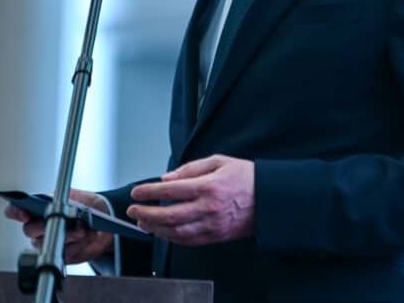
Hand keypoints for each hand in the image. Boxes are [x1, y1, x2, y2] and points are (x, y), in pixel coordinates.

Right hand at [4, 189, 113, 263]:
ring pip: (46, 243)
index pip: (16, 210)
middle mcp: (38, 226)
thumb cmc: (85, 205)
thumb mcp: (77, 197)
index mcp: (38, 208)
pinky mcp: (60, 255)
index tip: (24, 213)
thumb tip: (64, 209)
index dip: (15, 212)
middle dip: (44, 225)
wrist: (101, 219)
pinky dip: (77, 246)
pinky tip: (86, 236)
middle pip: (29, 230)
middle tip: (60, 221)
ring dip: (66, 236)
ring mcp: (48, 242)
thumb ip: (66, 202)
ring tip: (81, 230)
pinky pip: (63, 254)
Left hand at [127, 154, 253, 245]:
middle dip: (146, 213)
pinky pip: (189, 241)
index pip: (170, 190)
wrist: (270, 198)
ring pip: (176, 232)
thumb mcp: (219, 161)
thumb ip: (190, 169)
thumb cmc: (246, 177)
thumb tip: (167, 178)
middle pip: (169, 215)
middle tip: (133, 209)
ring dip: (155, 228)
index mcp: (208, 186)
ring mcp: (212, 225)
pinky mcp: (216, 236)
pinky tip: (163, 232)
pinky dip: (172, 238)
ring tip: (143, 222)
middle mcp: (208, 208)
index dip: (149, 192)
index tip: (137, 192)